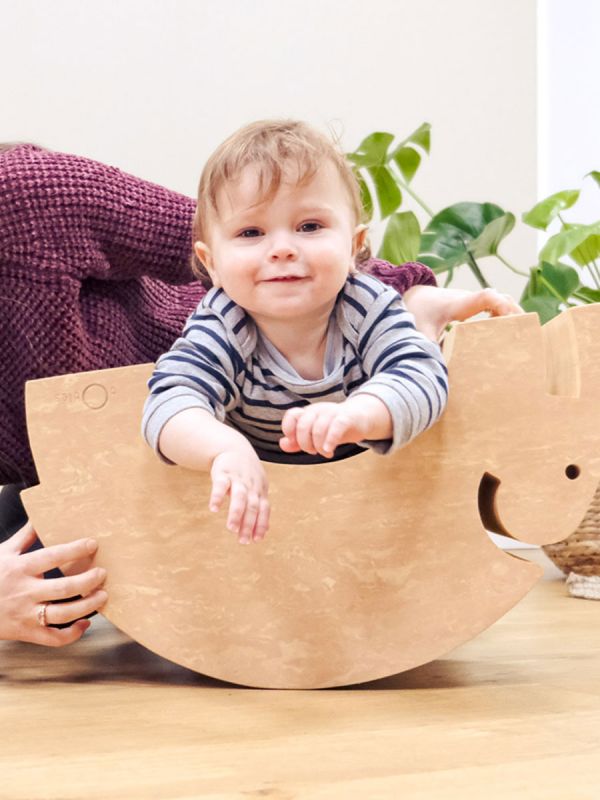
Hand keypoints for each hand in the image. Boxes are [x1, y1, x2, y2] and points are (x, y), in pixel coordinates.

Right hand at [0, 522, 106, 645]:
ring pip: (63, 614)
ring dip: (88, 606)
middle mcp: (24, 592)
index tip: (93, 544)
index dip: (75, 550)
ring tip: (103, 595)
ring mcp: (26, 615)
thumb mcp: (3, 552)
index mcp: (20, 568)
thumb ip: (25, 536)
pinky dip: (73, 634)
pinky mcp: (26, 632)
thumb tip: (41, 515)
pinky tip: (84, 622)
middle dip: (88, 580)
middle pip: (64, 588)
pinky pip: (53, 639)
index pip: (52, 556)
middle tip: (103, 573)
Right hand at [209, 450, 269, 543]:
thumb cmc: (246, 473)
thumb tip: (264, 531)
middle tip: (243, 541)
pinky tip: (214, 509)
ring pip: (239, 497)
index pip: (264, 510)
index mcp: (260, 490)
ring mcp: (237, 478)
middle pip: (252, 506)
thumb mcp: (257, 488)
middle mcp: (251, 486)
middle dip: (248, 524)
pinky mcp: (223, 473)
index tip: (256, 540)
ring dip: (236, 513)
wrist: (233, 447)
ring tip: (231, 529)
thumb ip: (260, 508)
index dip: (261, 524)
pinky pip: (221, 485)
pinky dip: (218, 497)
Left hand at [280, 398, 389, 457]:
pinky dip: (330, 440)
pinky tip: (329, 450)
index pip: (292, 415)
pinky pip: (336, 426)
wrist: (361, 418)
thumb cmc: (334, 427)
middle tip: (313, 452)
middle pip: (304, 425)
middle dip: (305, 444)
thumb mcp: (315, 435)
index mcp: (309, 412)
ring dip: (319, 446)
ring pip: (319, 428)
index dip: (289, 428)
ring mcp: (333, 412)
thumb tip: (282, 444)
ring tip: (326, 453)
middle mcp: (319, 410)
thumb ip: (297, 441)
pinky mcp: (347, 417)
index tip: (294, 441)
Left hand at [403, 285, 522, 340]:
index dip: (502, 306)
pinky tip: (509, 334)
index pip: (485, 297)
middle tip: (528, 333)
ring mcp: (473, 301)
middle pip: (500, 298)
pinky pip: (495, 306)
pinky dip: (505, 316)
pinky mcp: (474, 306)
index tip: (512, 320)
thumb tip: (439, 372)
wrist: (411, 296)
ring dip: (513, 315)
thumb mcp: (418, 333)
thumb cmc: (415, 313)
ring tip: (524, 336)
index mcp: (456, 304)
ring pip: (500, 301)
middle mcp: (468, 299)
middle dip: (516, 313)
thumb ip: (428, 350)